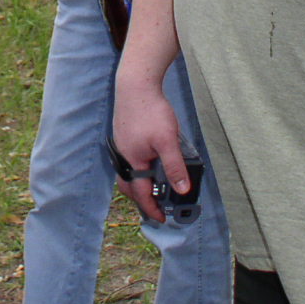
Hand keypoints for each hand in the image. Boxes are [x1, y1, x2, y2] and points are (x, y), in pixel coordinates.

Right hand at [110, 70, 187, 222]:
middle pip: (129, 186)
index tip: (161, 219)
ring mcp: (122, 144)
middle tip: (155, 208)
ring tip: (152, 188)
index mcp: (132, 160)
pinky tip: (148, 162)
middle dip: (141, 199)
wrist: (136, 84)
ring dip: (139, 184)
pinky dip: (137, 169)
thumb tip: (182, 189)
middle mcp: (123, 155)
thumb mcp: (168, 141)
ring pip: (128, 172)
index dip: (152, 208)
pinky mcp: (124, 134)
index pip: (141, 193)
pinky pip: (129, 159)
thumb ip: (174, 167)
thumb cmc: (150, 111)